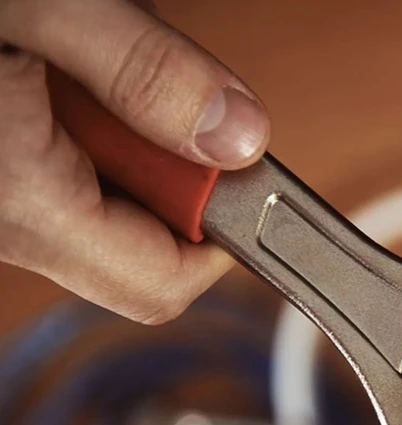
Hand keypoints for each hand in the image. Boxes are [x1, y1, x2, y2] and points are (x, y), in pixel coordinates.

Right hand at [0, 0, 269, 322]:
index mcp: (20, 202)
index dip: (219, 237)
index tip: (236, 173)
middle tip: (140, 90)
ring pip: (101, 213)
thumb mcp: (40, 6)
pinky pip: (61, 184)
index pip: (164, 282)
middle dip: (167, 175)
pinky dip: (82, 134)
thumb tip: (240, 137)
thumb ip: (146, 72)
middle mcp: (3, 226)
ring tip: (75, 63)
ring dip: (122, 144)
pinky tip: (49, 72)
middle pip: (139, 251)